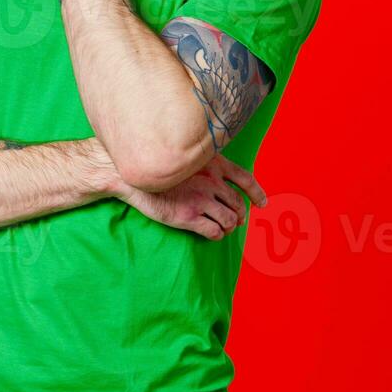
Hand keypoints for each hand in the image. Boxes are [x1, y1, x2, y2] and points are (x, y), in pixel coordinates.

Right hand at [113, 153, 268, 240]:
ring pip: (229, 220)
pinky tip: (211, 234)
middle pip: (238, 204)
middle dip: (240, 215)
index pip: (245, 178)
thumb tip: (214, 175)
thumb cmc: (153, 166)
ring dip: (228, 227)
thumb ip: (201, 163)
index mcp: (212, 164)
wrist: (129, 175)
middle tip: (235, 221)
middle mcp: (210, 181)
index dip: (257, 193)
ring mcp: (200, 200)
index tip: (263, 204)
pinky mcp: (189, 217)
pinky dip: (216, 235)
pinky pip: (214, 232)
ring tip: (222, 228)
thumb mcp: (183, 156)